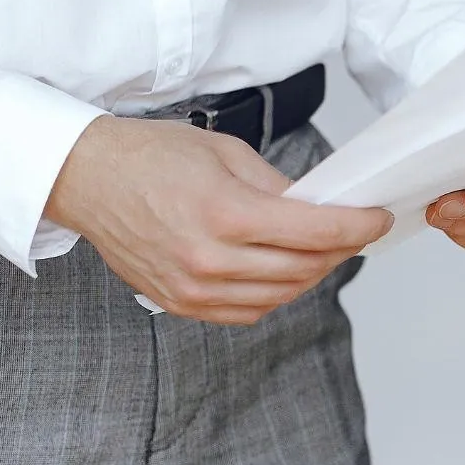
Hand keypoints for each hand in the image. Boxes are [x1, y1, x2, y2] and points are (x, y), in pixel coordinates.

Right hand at [46, 115, 392, 323]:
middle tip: (353, 231)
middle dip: (340, 249)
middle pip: (305, 268)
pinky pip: (249, 312)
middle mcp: (211, 258)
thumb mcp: (225, 153)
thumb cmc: (149, 157)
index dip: (358, 226)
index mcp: (225, 213)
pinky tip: (282, 271)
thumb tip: (320, 209)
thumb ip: (278, 188)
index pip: (316, 231)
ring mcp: (195, 288)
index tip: (378, 219)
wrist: (86, 179)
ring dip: (311, 274)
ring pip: (282, 295)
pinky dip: (276, 294)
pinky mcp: (182, 304)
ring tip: (321, 250)